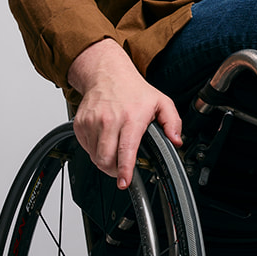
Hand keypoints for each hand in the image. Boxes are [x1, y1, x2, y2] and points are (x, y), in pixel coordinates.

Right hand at [68, 39, 181, 188]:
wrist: (106, 73)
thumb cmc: (133, 90)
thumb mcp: (161, 102)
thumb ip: (173, 122)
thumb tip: (176, 140)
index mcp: (131, 118)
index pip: (126, 149)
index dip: (124, 169)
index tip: (124, 182)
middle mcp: (109, 120)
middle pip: (106, 158)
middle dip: (114, 170)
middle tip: (122, 170)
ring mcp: (92, 122)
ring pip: (95, 156)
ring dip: (104, 161)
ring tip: (114, 153)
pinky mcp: (80, 124)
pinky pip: (86, 148)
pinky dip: (95, 150)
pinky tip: (105, 141)